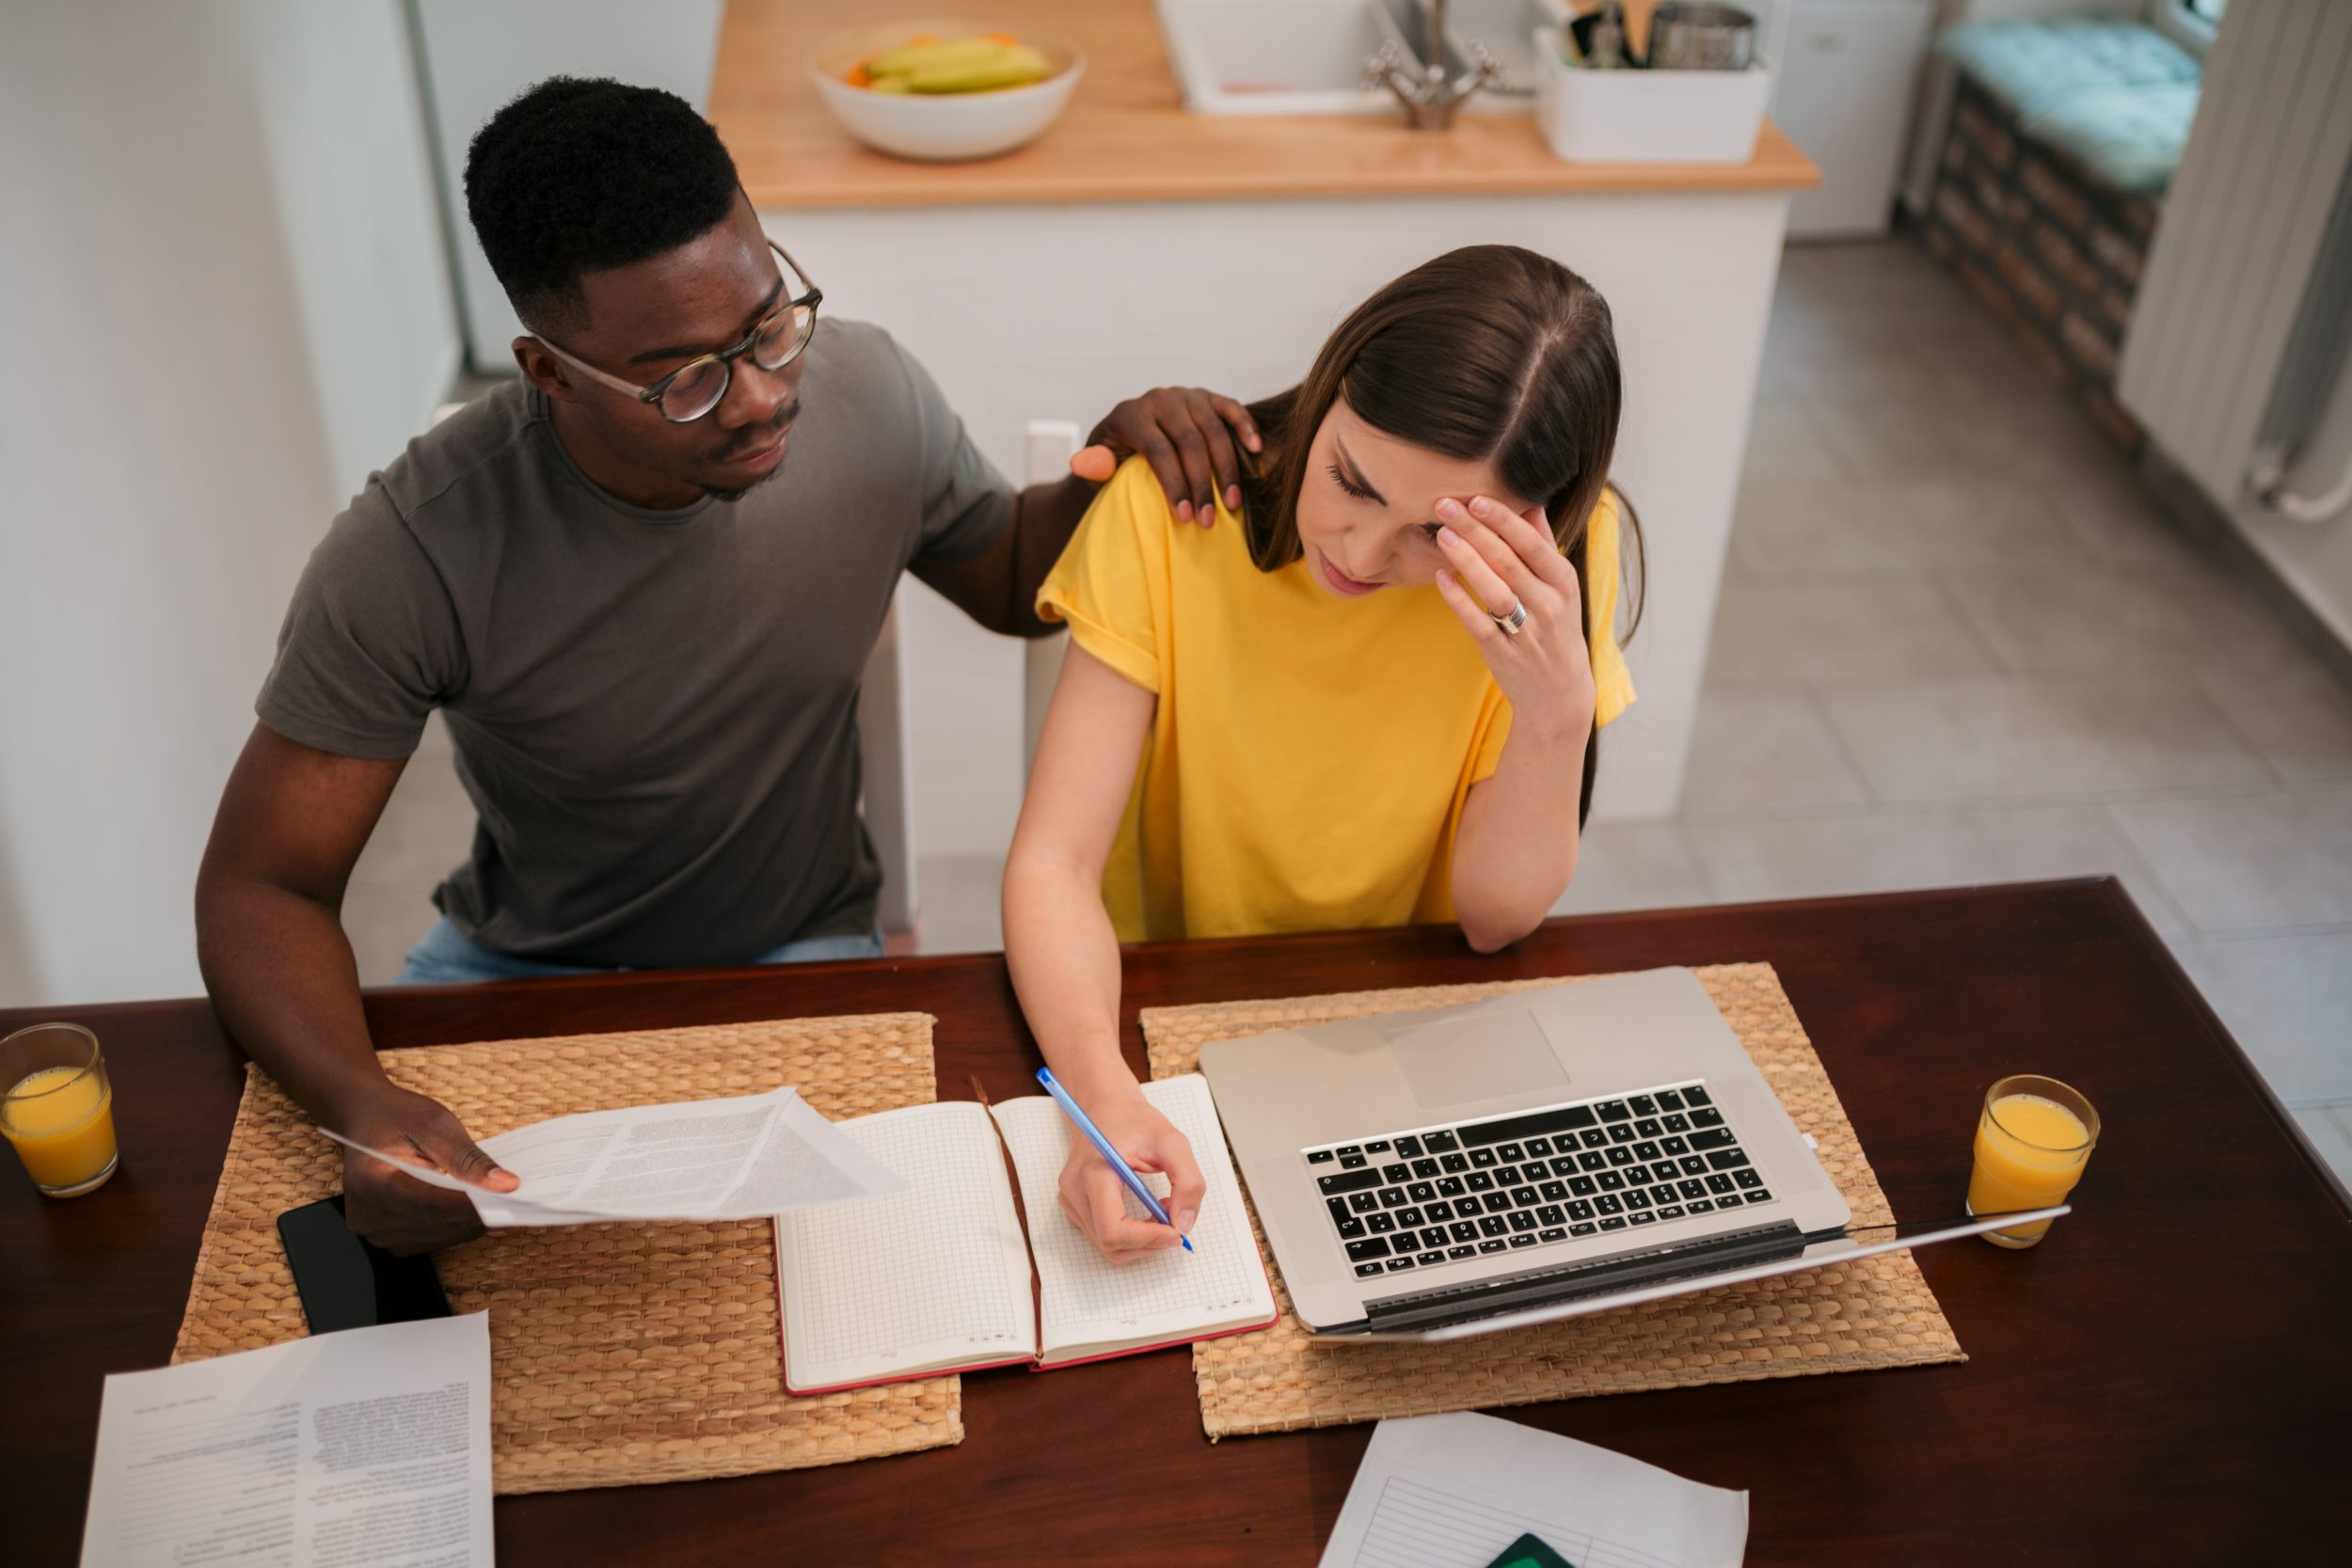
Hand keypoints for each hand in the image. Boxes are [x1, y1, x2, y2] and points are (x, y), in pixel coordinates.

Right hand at [332, 1084, 518, 1255]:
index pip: (431, 1205)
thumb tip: (505, 1185)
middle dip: (481, 1211)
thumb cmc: (398, 1118)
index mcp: (369, 1182)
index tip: (513, 1200)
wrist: (368, 1120)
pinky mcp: (390, 1239)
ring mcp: (375, 1232)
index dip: (474, 1206)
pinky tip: (473, 1204)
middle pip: (437, 1223)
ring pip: (441, 1235)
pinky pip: (435, 1239)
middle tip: (521, 1198)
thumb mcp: (435, 1124)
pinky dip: (458, 1224)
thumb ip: (468, 1158)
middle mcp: (366, 1215)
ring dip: (471, 1219)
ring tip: (498, 1198)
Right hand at [1054, 1087, 1206, 1265]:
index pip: (1113, 1230)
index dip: (1148, 1239)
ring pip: (1108, 1247)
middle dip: (1149, 1243)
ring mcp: (1070, 1200)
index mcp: (1093, 1173)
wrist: (1106, 1106)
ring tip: (1161, 1211)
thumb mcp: (1173, 1142)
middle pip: (1111, 1245)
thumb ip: (1187, 1182)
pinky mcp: (1074, 1205)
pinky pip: (1103, 1237)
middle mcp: (1075, 1190)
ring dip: (1141, 1241)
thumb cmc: (1135, 1121)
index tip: (1176, 1232)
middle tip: (1175, 1223)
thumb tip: (1184, 1224)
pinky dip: (1130, 1235)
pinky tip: (1144, 1212)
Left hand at [1070, 387, 1262, 525]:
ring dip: (1226, 469)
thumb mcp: (1098, 464)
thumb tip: (1084, 463)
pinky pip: (1231, 408)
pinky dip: (1245, 427)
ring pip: (1213, 430)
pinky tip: (1256, 450)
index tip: (1183, 518)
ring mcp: (1187, 396)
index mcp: (1131, 414)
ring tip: (1233, 504)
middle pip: (1189, 442)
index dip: (1173, 484)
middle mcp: (1160, 400)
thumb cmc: (1115, 456)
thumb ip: (1093, 465)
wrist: (1128, 431)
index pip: (1158, 450)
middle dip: (1201, 484)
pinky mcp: (1208, 397)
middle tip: (1208, 520)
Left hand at [1432, 495, 1598, 741]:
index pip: (1532, 543)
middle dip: (1476, 530)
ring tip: (1443, 536)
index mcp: (1563, 582)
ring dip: (1467, 561)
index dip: (1503, 519)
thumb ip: (1543, 545)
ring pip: (1495, 591)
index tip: (1476, 498)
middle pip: (1508, 561)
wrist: (1558, 692)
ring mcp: (1526, 631)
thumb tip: (1531, 503)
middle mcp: (1548, 604)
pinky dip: (1458, 600)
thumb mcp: (1560, 587)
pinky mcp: (1503, 652)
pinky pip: (1478, 622)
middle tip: (1445, 506)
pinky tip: (1441, 578)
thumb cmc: (1555, 628)